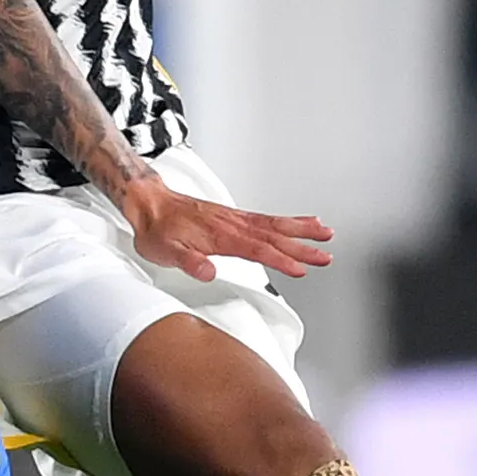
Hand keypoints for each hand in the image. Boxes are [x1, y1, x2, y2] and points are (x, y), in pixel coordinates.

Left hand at [119, 176, 332, 283]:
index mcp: (220, 235)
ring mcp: (236, 219)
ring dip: (301, 230)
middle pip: (274, 236)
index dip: (280, 260)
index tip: (300, 268)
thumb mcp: (164, 251)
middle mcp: (233, 224)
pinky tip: (300, 223)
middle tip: (326, 255)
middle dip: (302, 246)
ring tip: (326, 234)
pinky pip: (267, 219)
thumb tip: (207, 271)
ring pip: (275, 225)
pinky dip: (287, 221)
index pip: (257, 249)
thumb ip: (188, 261)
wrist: (150, 204)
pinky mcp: (235, 218)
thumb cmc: (157, 229)